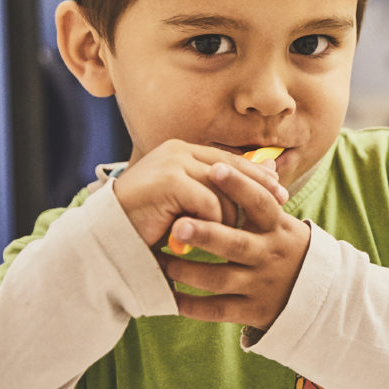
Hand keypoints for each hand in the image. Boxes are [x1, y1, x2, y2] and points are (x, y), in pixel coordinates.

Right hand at [111, 140, 288, 246]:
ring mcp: (172, 162)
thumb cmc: (148, 223)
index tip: (280, 194)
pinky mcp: (169, 180)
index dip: (257, 176)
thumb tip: (264, 177)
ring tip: (217, 237)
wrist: (108, 237)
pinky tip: (200, 238)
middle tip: (273, 212)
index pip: (230, 160)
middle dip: (255, 193)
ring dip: (226, 218)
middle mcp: (178, 150)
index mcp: (182, 151)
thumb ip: (215, 189)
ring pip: (224, 191)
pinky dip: (211, 224)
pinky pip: (210, 204)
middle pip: (232, 171)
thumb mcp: (186, 202)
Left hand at [160, 162, 310, 329]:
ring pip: (220, 279)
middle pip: (236, 244)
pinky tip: (170, 296)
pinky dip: (191, 306)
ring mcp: (260, 285)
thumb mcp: (282, 222)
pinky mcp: (252, 311)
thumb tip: (262, 160)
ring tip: (164, 260)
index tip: (214, 168)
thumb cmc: (284, 247)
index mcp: (277, 228)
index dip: (239, 186)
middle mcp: (269, 255)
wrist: (317, 295)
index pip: (260, 203)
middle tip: (178, 224)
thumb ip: (265, 196)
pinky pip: (217, 310)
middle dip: (207, 234)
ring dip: (189, 271)